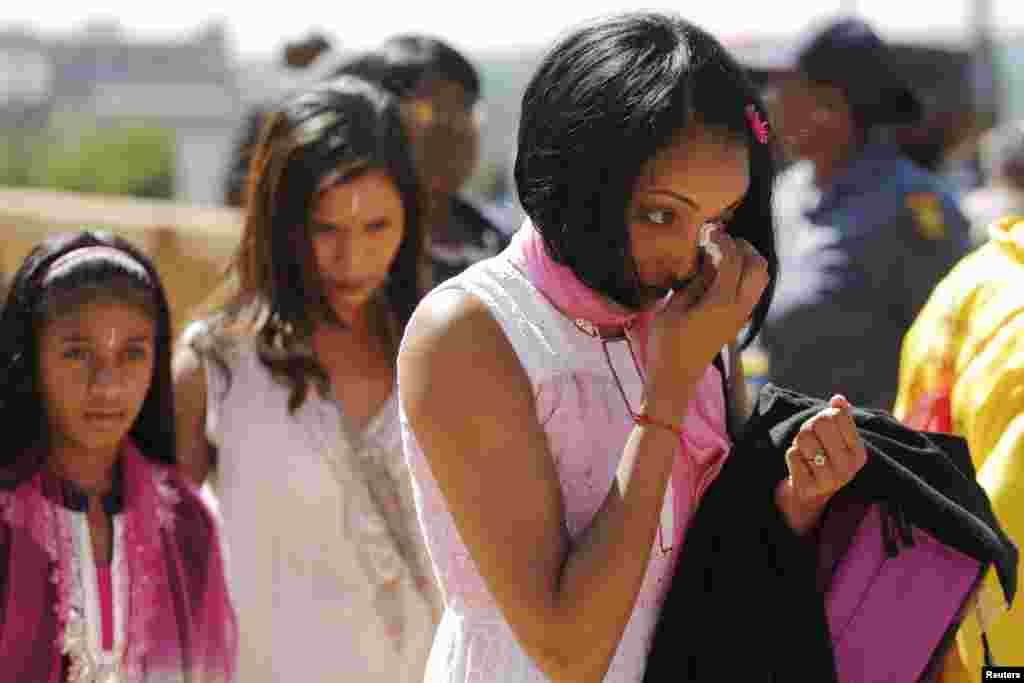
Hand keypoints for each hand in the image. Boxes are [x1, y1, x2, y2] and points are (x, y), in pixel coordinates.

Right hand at [645, 226, 769, 417]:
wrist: (675, 379)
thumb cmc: (666, 344)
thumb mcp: (672, 307)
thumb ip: (694, 281)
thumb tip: (707, 258)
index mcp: (720, 302)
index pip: (732, 259)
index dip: (721, 238)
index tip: (707, 229)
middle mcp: (738, 308)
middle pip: (758, 266)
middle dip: (742, 247)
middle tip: (719, 241)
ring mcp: (741, 315)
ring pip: (761, 278)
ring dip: (746, 261)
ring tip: (721, 256)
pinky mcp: (738, 321)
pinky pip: (752, 289)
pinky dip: (743, 275)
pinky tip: (719, 274)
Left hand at [776, 395, 868, 533]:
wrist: (810, 493)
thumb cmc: (824, 456)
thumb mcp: (837, 437)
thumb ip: (840, 416)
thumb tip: (838, 399)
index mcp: (859, 453)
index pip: (838, 416)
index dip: (825, 414)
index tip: (825, 425)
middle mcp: (848, 469)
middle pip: (819, 423)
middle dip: (809, 426)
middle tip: (811, 438)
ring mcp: (828, 481)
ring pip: (804, 438)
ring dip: (799, 442)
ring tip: (806, 452)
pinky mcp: (808, 488)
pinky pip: (792, 454)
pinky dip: (792, 455)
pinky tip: (800, 465)